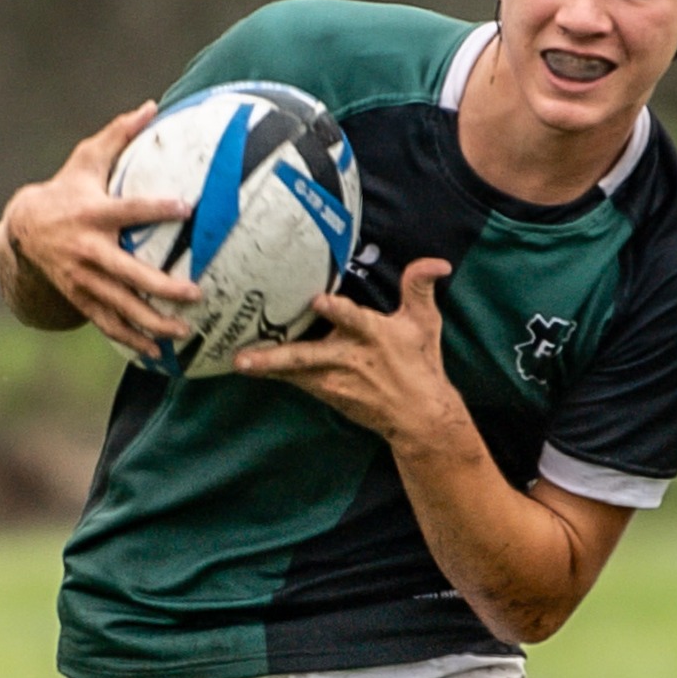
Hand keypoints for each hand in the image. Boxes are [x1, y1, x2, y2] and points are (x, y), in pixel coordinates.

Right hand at [0, 103, 200, 354]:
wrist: (22, 230)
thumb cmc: (66, 190)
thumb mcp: (86, 159)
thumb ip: (119, 135)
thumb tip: (153, 105)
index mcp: (93, 213)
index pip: (130, 210)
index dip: (157, 208)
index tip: (186, 207)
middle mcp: (88, 250)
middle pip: (129, 272)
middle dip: (162, 286)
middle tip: (195, 294)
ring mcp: (82, 279)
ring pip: (121, 306)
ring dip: (153, 322)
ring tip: (184, 332)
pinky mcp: (80, 299)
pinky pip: (108, 324)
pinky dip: (131, 340)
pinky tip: (157, 353)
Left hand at [232, 258, 464, 446]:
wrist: (418, 416)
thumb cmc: (420, 364)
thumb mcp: (425, 322)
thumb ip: (420, 287)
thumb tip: (438, 262)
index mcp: (373, 336)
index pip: (353, 320)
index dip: (336, 312)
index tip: (318, 302)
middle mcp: (349, 358)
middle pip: (308, 356)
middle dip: (277, 357)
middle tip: (246, 357)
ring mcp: (335, 379)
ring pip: (295, 372)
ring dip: (267, 367)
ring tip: (238, 363)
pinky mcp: (327, 392)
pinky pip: (296, 381)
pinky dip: (274, 374)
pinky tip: (249, 367)